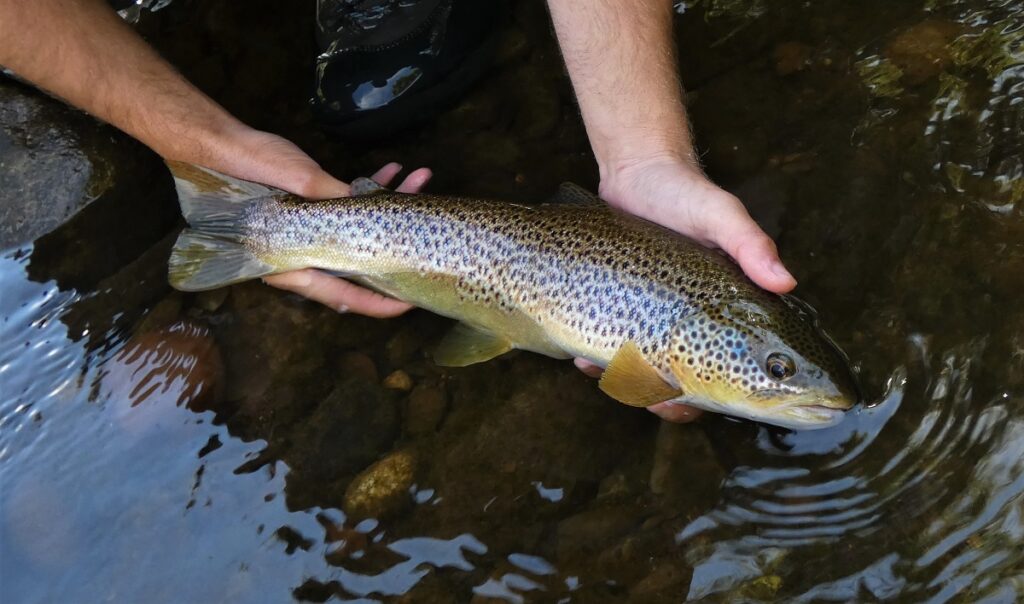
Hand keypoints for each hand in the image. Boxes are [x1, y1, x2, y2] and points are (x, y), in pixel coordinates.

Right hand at [203, 128, 431, 317]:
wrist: (217, 145)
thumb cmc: (248, 169)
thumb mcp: (295, 183)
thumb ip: (331, 200)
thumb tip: (370, 207)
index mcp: (292, 264)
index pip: (342, 296)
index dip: (378, 303)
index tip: (409, 304)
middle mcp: (304, 255)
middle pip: (359, 265)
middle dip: (397, 247)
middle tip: (430, 239)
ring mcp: (311, 233)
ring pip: (360, 232)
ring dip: (391, 206)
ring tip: (420, 180)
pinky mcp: (314, 209)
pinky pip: (349, 208)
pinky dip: (370, 191)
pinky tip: (392, 170)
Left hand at [572, 156, 796, 423]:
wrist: (636, 173)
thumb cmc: (686, 192)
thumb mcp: (720, 213)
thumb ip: (750, 244)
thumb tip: (786, 282)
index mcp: (732, 310)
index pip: (741, 371)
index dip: (720, 397)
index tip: (691, 403)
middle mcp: (698, 322)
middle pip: (691, 385)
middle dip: (669, 401)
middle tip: (653, 400)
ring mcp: (659, 319)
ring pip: (649, 375)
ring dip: (629, 386)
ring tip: (608, 373)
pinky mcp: (626, 311)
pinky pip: (616, 351)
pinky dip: (600, 364)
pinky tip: (585, 360)